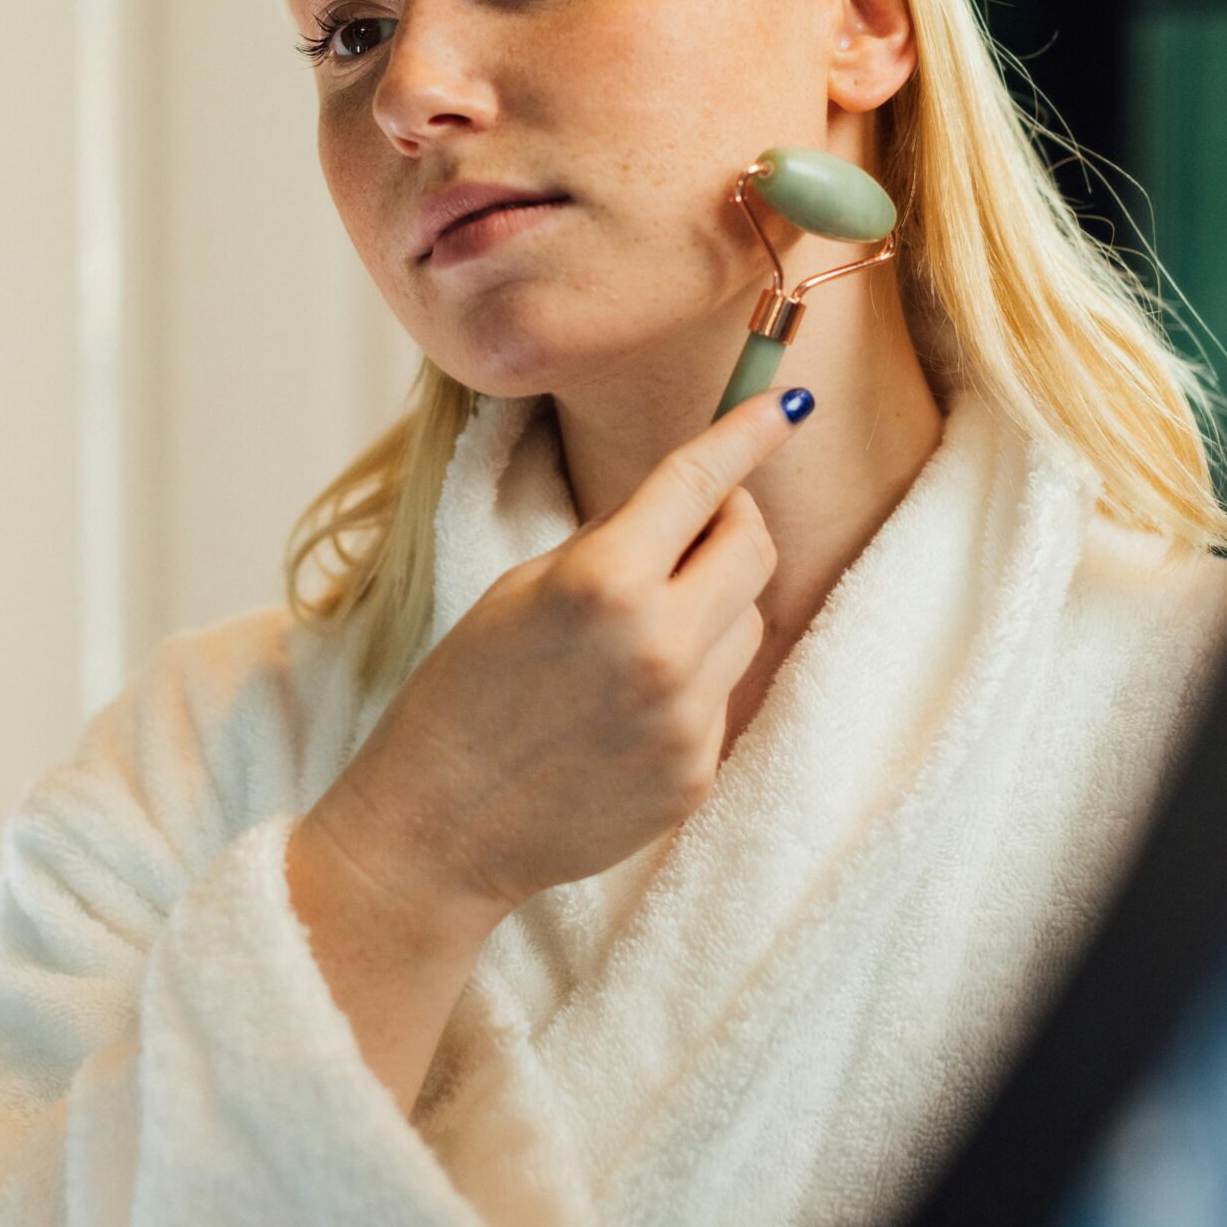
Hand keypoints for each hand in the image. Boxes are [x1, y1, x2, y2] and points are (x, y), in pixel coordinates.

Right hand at [306, 386, 807, 930]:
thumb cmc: (465, 689)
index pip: (698, 484)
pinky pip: (722, 694)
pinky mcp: (696, 772)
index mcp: (603, 580)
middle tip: (698, 524)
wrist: (441, 822)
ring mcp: (686, 716)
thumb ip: (614, 543)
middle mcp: (658, 644)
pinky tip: (625, 705)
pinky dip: (691, 680)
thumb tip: (692, 506)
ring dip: (714, 606)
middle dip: (732, 522)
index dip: (746, 433)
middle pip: (753, 547)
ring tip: (637, 635)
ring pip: (748, 621)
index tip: (785, 403)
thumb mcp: (524, 587)